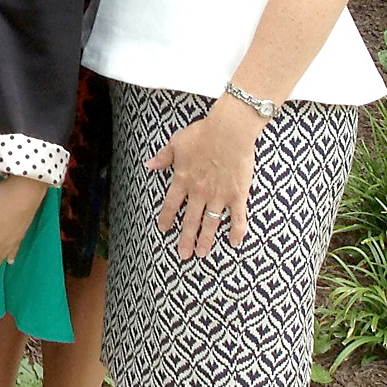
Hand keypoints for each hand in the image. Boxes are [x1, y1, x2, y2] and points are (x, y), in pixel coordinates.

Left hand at [148, 103, 261, 259]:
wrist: (229, 131)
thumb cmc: (203, 133)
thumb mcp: (176, 142)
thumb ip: (163, 157)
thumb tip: (149, 165)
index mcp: (182, 180)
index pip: (171, 204)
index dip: (166, 218)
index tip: (163, 229)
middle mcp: (198, 191)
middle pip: (190, 220)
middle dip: (185, 239)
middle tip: (182, 255)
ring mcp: (219, 195)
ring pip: (210, 223)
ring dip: (206, 240)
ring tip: (201, 254)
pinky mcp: (238, 195)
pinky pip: (237, 217)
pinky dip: (236, 231)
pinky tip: (234, 243)